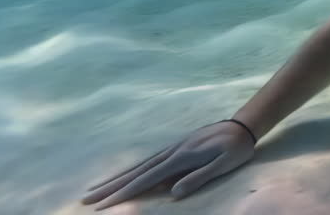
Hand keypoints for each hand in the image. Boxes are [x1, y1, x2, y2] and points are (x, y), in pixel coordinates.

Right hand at [81, 120, 255, 208]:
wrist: (243, 125)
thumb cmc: (236, 148)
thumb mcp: (223, 165)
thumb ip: (199, 177)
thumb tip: (172, 193)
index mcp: (181, 158)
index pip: (147, 179)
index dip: (124, 194)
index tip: (104, 205)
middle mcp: (171, 152)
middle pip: (136, 172)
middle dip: (111, 187)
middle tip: (86, 200)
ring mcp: (172, 148)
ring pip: (138, 166)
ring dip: (116, 178)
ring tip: (96, 189)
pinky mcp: (175, 147)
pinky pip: (148, 161)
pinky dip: (132, 169)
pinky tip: (125, 176)